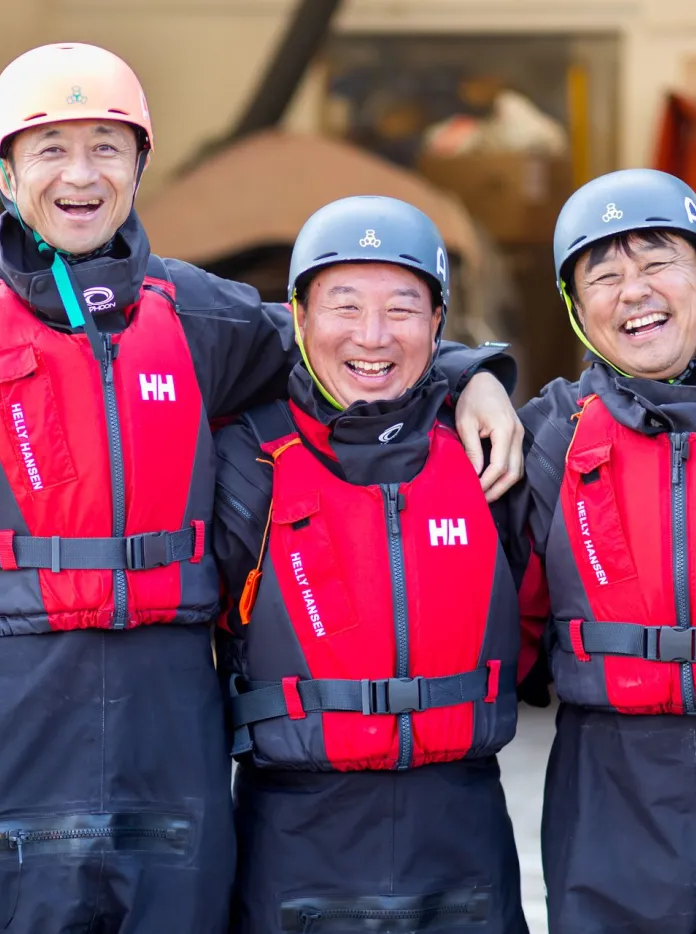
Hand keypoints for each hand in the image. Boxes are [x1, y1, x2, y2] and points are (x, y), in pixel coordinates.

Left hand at [454, 371, 523, 502]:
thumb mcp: (465, 423)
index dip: (487, 483)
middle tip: (481, 501)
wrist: (483, 380)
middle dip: (497, 490)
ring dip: (503, 485)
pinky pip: (516, 462)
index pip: (499, 466)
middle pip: (514, 473)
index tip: (473, 492)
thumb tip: (474, 474)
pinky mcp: (518, 437)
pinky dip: (506, 475)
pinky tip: (492, 481)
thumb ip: (471, 449)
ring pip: (518, 470)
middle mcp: (518, 435)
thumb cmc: (471, 399)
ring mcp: (520, 436)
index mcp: (505, 430)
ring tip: (485, 495)